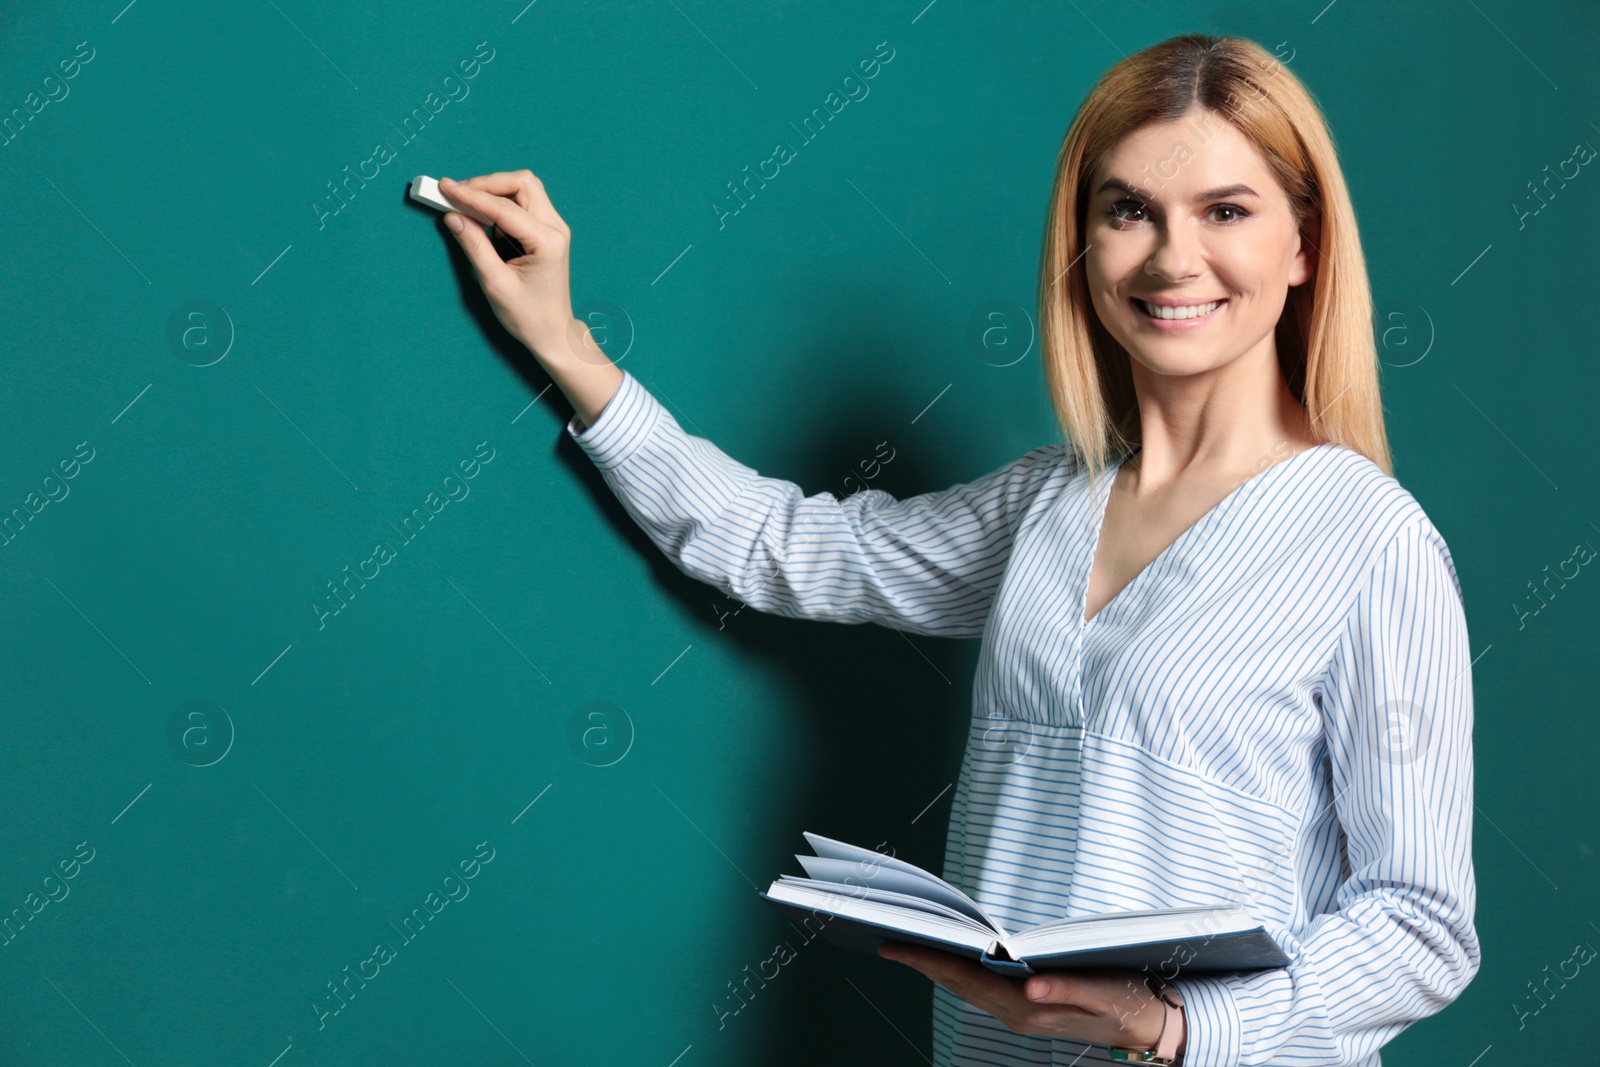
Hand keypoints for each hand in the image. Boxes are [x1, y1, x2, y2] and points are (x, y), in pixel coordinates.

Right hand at [437, 171, 595, 362]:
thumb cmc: (528, 315)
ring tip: (466, 203)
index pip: (505, 207)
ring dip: (494, 190)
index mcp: (547, 242)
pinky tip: (482, 216)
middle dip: (487, 184)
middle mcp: (555, 229)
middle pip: (522, 183)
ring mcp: (554, 228)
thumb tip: (453, 216)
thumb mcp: (495, 283)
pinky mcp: (547, 231)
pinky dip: (501, 202)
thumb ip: (474, 246)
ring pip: (524, 188)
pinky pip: (524, 203)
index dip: (471, 195)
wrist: (552, 332)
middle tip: (457, 193)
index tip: (445, 187)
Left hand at [877, 941, 1181, 1052]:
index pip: (965, 979)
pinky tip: (946, 958)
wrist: (1148, 1027)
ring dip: (934, 966)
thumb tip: (1030, 986)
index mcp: (1028, 1008)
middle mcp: (1017, 1013)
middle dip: (920, 960)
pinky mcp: (1026, 1008)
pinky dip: (956, 971)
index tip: (893, 944)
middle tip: (884, 935)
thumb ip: (1068, 990)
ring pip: (965, 987)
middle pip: (956, 983)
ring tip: (905, 943)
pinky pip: (979, 988)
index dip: (926, 960)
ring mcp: (1019, 1013)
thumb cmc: (1128, 1002)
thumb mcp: (1105, 994)